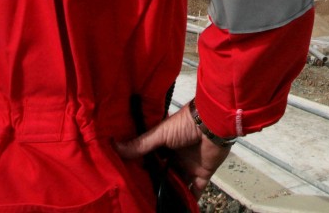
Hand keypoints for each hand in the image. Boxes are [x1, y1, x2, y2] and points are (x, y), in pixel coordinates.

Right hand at [115, 103, 231, 198]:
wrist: (213, 125)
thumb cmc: (186, 125)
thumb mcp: (160, 133)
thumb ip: (141, 144)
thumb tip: (115, 146)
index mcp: (166, 144)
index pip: (151, 158)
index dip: (142, 168)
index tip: (128, 180)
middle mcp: (176, 156)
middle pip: (163, 173)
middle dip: (154, 184)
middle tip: (140, 196)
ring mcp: (189, 166)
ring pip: (177, 184)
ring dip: (170, 194)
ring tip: (155, 205)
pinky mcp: (202, 174)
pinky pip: (195, 191)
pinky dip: (189, 201)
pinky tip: (181, 209)